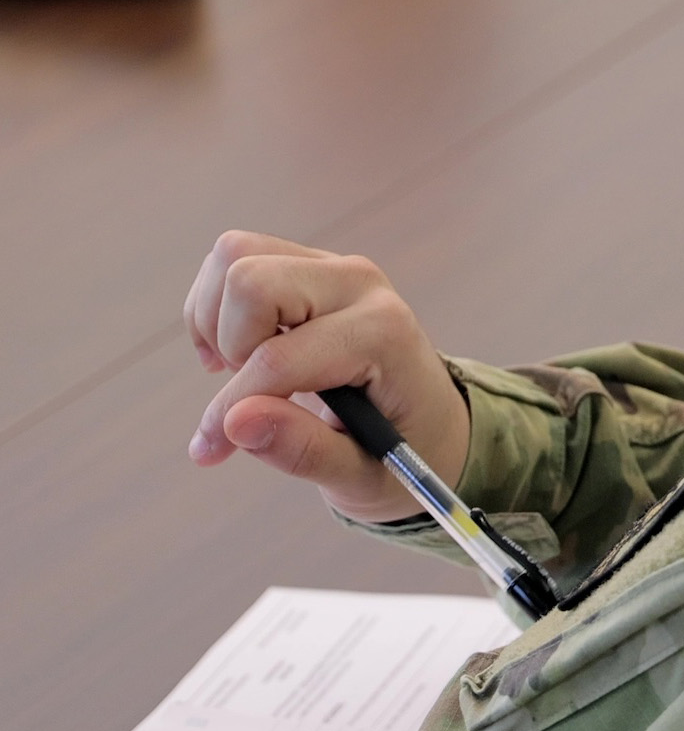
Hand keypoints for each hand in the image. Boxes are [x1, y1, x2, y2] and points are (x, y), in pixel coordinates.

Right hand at [184, 231, 470, 523]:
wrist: (423, 414)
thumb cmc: (399, 448)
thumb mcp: (360, 473)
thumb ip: (302, 450)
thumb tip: (235, 422)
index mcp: (383, 332)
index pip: (278, 358)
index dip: (232, 408)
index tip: (213, 449)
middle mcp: (359, 283)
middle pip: (250, 281)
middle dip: (231, 346)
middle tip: (251, 392)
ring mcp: (333, 265)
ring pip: (234, 256)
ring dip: (218, 322)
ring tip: (244, 370)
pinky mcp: (308, 262)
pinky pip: (233, 257)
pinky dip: (215, 306)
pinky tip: (239, 351)